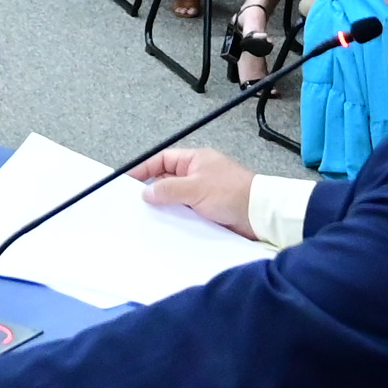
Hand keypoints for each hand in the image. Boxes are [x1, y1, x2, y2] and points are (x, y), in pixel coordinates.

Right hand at [130, 146, 259, 233]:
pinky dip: (176, 218)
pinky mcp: (208, 212)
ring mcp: (203, 194)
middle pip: (167, 180)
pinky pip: (185, 213)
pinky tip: (166, 228)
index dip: (144, 168)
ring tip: (146, 219)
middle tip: (134, 204)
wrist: (260, 216)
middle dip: (152, 191)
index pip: (163, 160)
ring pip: (175, 199)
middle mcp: (197, 174)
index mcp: (195, 160)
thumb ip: (169, 189)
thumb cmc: (231, 193)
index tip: (127, 180)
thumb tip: (146, 192)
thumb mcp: (196, 188)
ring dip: (165, 208)